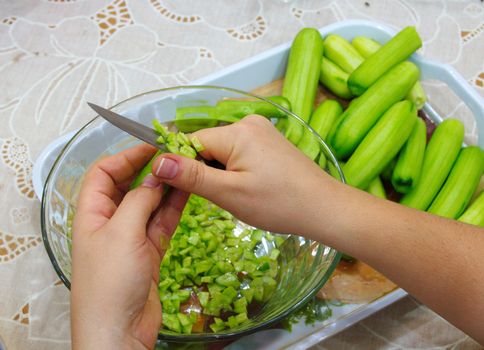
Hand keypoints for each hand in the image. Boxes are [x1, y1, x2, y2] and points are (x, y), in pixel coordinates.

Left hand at [71, 144, 188, 349]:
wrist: (120, 330)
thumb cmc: (110, 281)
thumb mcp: (122, 233)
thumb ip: (139, 200)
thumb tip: (156, 175)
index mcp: (92, 213)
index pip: (104, 173)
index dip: (126, 156)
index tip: (153, 144)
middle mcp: (110, 221)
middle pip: (129, 186)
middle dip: (150, 169)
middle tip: (175, 154)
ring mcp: (131, 236)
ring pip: (150, 203)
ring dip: (166, 186)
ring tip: (187, 168)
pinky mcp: (150, 250)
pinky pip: (162, 221)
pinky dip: (174, 207)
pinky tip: (188, 191)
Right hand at [150, 115, 339, 236]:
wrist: (324, 207)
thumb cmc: (279, 203)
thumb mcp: (229, 193)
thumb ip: (191, 176)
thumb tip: (157, 162)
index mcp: (237, 131)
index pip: (191, 142)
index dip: (185, 167)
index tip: (188, 191)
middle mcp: (248, 122)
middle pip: (207, 145)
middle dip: (206, 171)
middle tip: (223, 197)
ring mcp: (261, 130)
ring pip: (222, 151)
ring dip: (221, 173)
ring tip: (240, 194)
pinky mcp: (270, 141)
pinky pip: (239, 152)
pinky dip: (236, 170)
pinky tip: (250, 187)